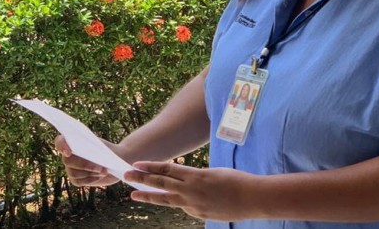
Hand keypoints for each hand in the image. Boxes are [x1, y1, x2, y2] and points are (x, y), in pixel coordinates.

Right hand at [54, 135, 119, 187]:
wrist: (116, 161)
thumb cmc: (108, 150)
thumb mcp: (102, 146)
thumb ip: (92, 148)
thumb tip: (88, 153)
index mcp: (72, 142)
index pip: (59, 142)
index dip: (61, 146)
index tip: (69, 152)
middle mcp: (68, 155)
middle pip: (67, 161)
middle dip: (83, 165)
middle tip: (99, 167)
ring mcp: (71, 168)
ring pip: (73, 173)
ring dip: (90, 172)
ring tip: (104, 170)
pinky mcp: (76, 179)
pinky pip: (79, 181)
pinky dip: (91, 179)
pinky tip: (100, 176)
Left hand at [125, 161, 257, 221]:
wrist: (252, 198)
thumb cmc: (236, 181)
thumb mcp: (212, 172)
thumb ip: (195, 177)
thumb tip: (184, 182)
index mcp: (195, 175)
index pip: (167, 169)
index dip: (150, 167)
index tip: (136, 164)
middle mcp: (191, 190)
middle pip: (161, 184)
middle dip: (142, 179)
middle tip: (126, 175)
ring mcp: (193, 205)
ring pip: (166, 199)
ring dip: (148, 196)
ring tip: (133, 194)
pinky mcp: (198, 215)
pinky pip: (183, 207)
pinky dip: (176, 203)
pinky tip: (171, 201)